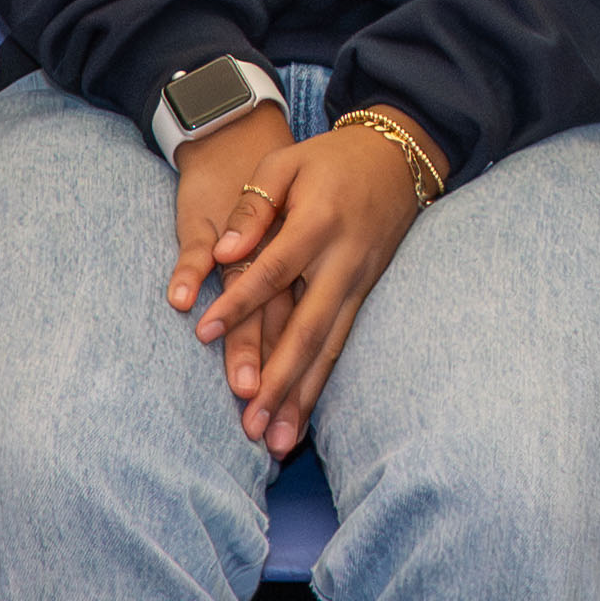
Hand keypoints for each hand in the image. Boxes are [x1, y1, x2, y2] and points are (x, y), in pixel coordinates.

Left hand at [180, 111, 440, 454]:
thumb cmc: (328, 159)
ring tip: (273, 442)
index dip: (239, 301)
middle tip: (247, 423)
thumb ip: (252, 206)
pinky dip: (321, 386)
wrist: (397, 158)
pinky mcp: (365, 296)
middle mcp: (344, 261)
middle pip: (309, 328)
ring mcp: (360, 283)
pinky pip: (341, 348)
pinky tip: (300, 420)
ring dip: (302, 398)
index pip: (274, 269)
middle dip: (279, 379)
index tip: (202, 332)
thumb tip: (221, 253)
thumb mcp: (285, 163)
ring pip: (329, 349)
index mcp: (319, 222)